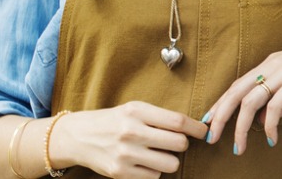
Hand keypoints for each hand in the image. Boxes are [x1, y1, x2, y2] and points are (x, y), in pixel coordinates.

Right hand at [58, 102, 206, 178]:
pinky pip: (154, 176)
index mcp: (137, 112)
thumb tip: (194, 128)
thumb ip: (161, 117)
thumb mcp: (134, 109)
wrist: (77, 137)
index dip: (197, 128)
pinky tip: (143, 162)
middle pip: (179, 144)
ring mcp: (125, 154)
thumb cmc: (114, 121)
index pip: (178, 122)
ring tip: (157, 153)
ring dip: (169, 160)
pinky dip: (154, 170)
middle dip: (182, 144)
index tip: (203, 132)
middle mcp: (131, 132)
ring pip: (170, 164)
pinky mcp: (120, 172)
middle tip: (174, 142)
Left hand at [203, 26, 281, 155]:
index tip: (210, 122)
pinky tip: (272, 138)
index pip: (237, 85)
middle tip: (211, 138)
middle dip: (219, 116)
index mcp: (271, 64)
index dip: (220, 104)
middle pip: (235, 93)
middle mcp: (272, 65)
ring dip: (240, 127)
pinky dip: (271, 126)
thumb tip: (264, 119)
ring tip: (239, 146)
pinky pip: (275, 107)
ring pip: (250, 102)